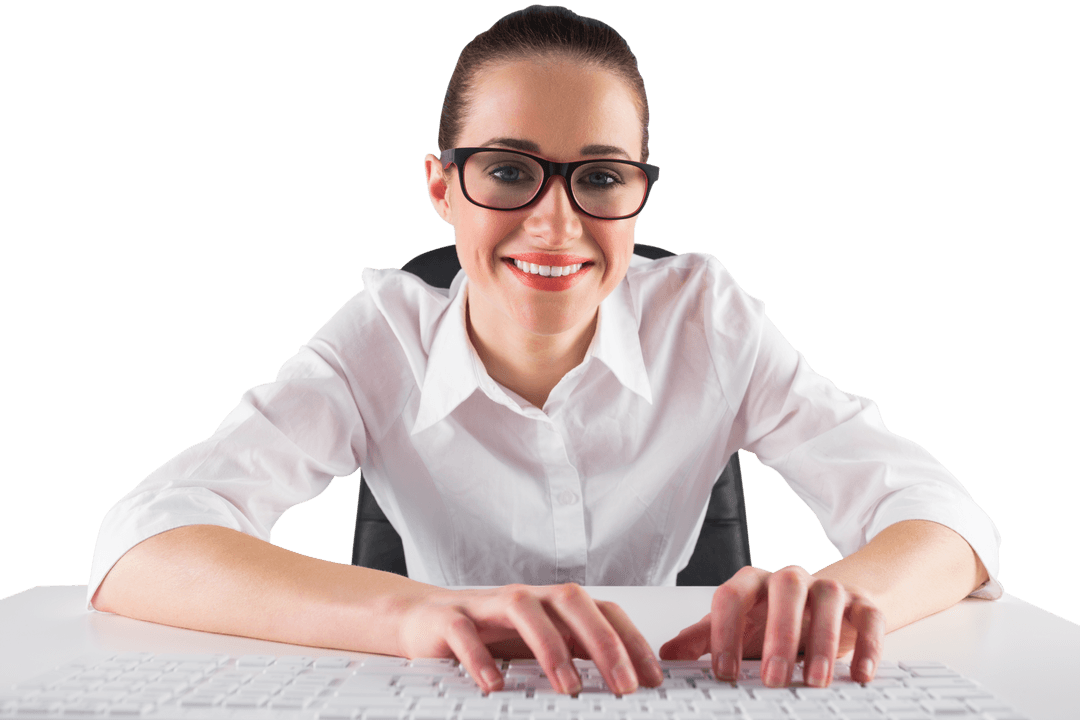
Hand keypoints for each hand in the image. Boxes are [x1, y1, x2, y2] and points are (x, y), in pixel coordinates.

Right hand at [397, 583, 664, 694]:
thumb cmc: (489, 634)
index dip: (631, 640)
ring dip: (551, 648)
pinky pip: (465, 632)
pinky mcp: (450, 618)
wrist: (423, 621)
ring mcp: (488, 605)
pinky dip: (481, 658)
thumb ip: (577, 655)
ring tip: (568, 687)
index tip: (652, 679)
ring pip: (525, 610)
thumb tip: (624, 680)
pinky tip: (495, 685)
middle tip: (623, 684)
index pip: (603, 610)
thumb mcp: (540, 645)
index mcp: (553, 605)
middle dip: (603, 641)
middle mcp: (526, 598)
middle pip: (572, 602)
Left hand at [658, 565, 884, 686]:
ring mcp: (828, 588)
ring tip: (815, 681)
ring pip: (827, 599)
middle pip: (784, 590)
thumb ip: (705, 638)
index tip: (723, 671)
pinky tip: (861, 674)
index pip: (731, 594)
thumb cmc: (776, 618)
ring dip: (823, 641)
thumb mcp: (738, 627)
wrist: (830, 603)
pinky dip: (868, 644)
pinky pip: (869, 616)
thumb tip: (667, 654)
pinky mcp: (862, 603)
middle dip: (778, 635)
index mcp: (753, 582)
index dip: (724, 632)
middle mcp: (789, 579)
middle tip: (772, 679)